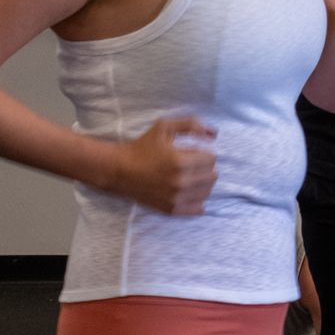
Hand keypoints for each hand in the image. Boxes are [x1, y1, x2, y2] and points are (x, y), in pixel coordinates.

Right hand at [102, 114, 217, 214]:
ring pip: (207, 192)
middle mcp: (181, 182)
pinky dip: (198, 200)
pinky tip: (191, 192)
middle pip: (212, 176)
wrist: (120, 170)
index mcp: (181, 162)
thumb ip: (191, 125)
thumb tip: (214, 133)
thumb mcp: (165, 127)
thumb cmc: (143, 147)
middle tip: (192, 164)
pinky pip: (198, 209)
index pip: (211, 159)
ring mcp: (176, 198)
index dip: (204, 153)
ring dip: (203, 183)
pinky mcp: (172, 209)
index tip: (192, 153)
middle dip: (205, 168)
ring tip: (191, 176)